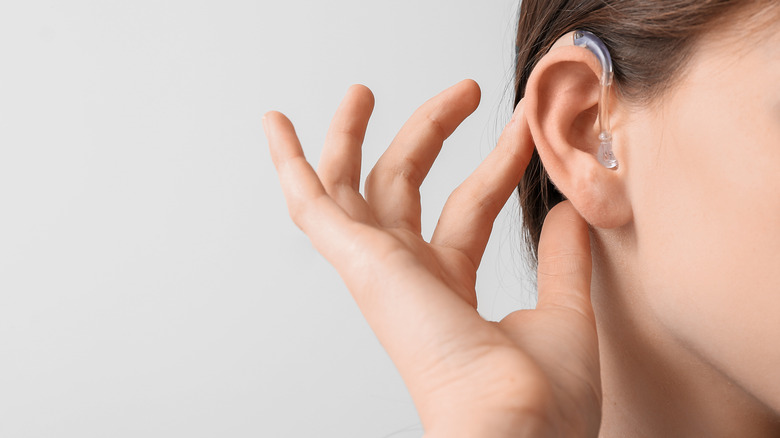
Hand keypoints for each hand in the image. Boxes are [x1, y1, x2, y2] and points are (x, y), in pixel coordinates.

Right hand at [264, 80, 601, 436]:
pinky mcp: (361, 262)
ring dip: (352, 138)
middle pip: (404, 190)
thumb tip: (566, 210)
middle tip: (462, 89)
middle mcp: (407, 278)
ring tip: (361, 92)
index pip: (466, 210)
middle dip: (429, 134)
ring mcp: (379, 270)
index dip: (495, 164)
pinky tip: (279, 126)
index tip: (523, 130)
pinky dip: (291, 164)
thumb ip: (561, 260)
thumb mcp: (563, 312)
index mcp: (447, 292)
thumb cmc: (539, 399)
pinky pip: (312, 206)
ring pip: (351, 189)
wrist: (515, 427)